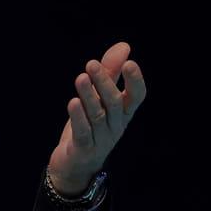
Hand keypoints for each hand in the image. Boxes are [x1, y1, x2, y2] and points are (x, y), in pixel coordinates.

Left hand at [47, 42, 146, 195]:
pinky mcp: (84, 149)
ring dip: (89, 96)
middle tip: (91, 64)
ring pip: (98, 116)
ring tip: (81, 78)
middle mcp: (116, 126)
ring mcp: (101, 139)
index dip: (135, 81)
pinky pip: (83, 132)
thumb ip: (110, 73)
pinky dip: (78, 117)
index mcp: (123, 113)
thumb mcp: (100, 98)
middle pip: (114, 103)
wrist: (74, 165)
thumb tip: (124, 46)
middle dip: (104, 82)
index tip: (130, 63)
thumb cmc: (90, 126)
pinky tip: (72, 102)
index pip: (137, 97)